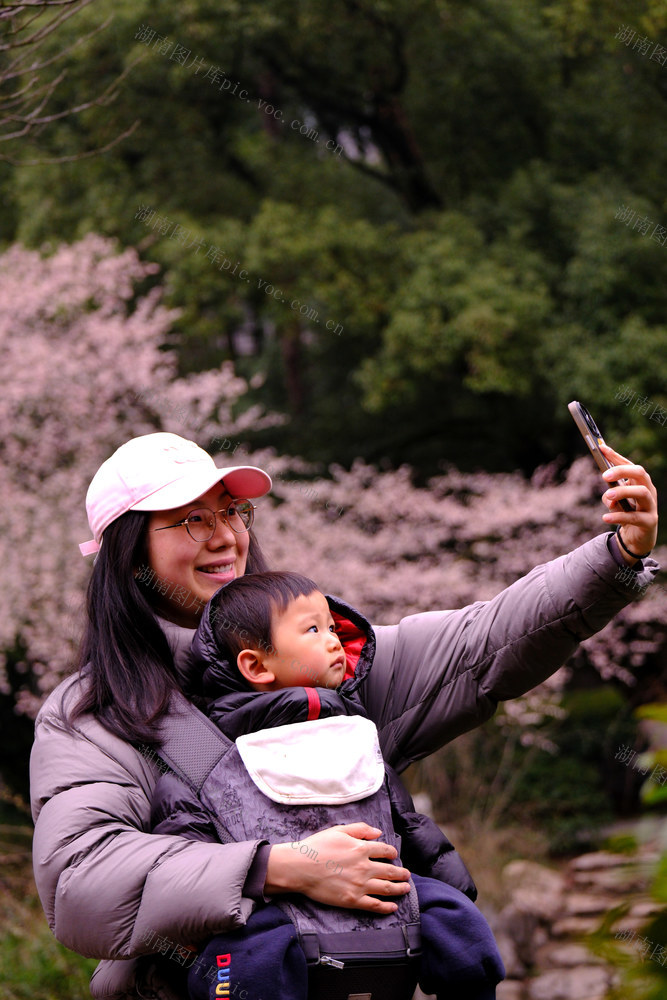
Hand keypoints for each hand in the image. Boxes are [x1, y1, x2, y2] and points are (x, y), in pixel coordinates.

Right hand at [264, 822, 410, 914]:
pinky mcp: (352, 900)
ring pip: (387, 888)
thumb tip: (378, 832)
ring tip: (406, 888)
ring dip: (399, 889)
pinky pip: (374, 905)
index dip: (392, 853)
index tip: (394, 855)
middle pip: (390, 871)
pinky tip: (393, 907)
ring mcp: (360, 885)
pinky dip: (386, 907)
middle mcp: (364, 867)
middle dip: (402, 873)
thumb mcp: (339, 830)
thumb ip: (360, 829)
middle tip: (407, 875)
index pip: (384, 851)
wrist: (301, 867)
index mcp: (362, 848)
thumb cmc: (317, 846)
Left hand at [599, 443, 657, 561]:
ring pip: (642, 493)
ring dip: (623, 491)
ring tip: (608, 495)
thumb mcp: (614, 502)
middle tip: (604, 476)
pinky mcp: (649, 522)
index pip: (629, 465)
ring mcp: (651, 506)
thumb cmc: (625, 513)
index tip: (601, 448)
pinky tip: (605, 517)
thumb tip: (609, 496)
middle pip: (640, 474)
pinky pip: (635, 517)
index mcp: (639, 482)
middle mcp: (648, 490)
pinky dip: (618, 516)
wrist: (636, 537)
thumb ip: (610, 496)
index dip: (616, 457)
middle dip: (622, 471)